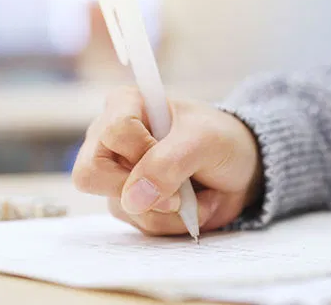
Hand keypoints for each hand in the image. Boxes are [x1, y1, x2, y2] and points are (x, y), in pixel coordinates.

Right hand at [72, 87, 262, 235]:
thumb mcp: (204, 141)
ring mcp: (117, 174)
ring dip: (167, 210)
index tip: (176, 150)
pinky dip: (171, 222)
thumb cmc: (221, 139)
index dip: (143, 151)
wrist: (240, 168)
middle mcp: (110, 139)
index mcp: (124, 105)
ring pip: (121, 207)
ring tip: (195, 194)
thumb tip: (133, 199)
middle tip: (175, 189)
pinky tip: (189, 206)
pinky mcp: (130, 203)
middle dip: (140, 190)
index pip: (113, 133)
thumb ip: (168, 163)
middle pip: (90, 175)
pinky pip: (139, 224)